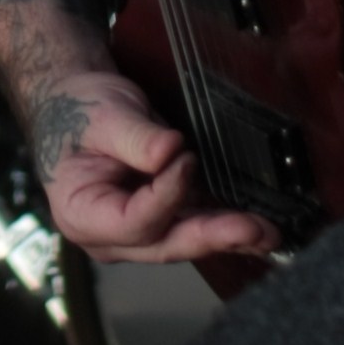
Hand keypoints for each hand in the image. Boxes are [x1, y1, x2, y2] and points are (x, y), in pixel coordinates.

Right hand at [29, 70, 280, 265]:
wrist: (76, 102)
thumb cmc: (78, 110)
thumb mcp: (103, 116)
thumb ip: (135, 138)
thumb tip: (171, 153)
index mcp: (82, 214)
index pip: (133, 221)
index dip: (166, 194)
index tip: (186, 159)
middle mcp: (109, 236)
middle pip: (164, 242)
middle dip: (211, 235)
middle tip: (251, 228)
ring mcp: (136, 233)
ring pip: (183, 240)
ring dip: (226, 236)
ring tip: (266, 232)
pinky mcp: (160, 220)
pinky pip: (191, 227)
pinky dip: (221, 225)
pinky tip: (252, 226)